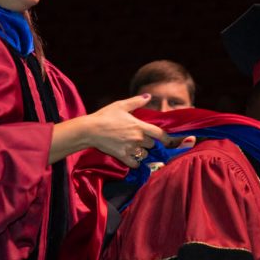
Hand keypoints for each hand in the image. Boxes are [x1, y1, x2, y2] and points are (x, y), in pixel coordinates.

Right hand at [50, 94, 171, 167]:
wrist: (90, 130)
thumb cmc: (105, 116)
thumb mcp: (121, 105)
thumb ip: (137, 101)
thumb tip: (148, 96)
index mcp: (140, 126)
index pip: (160, 134)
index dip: (168, 139)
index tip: (170, 141)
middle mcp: (138, 138)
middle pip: (152, 145)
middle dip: (149, 143)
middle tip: (141, 139)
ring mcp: (131, 149)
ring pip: (145, 155)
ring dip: (143, 152)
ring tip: (134, 147)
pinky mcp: (123, 156)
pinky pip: (135, 164)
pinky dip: (135, 162)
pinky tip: (131, 157)